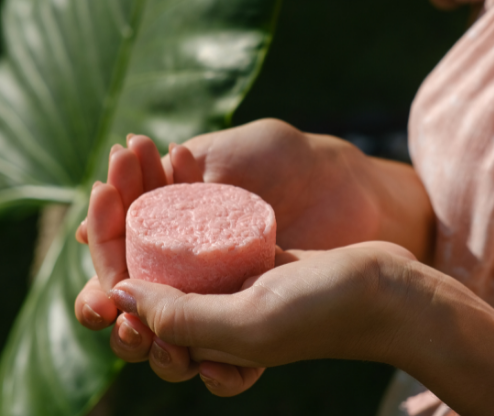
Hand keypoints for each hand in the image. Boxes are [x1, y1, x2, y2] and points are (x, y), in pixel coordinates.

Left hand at [74, 119, 431, 393]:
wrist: (390, 290)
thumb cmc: (326, 312)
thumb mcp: (251, 322)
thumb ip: (182, 317)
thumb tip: (116, 297)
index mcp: (199, 343)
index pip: (131, 304)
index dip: (107, 250)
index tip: (103, 197)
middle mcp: (208, 316)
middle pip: (143, 269)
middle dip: (122, 219)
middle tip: (114, 166)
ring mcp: (229, 285)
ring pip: (169, 243)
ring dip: (148, 198)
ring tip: (136, 150)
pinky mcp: (250, 257)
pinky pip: (203, 225)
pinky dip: (185, 194)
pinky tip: (172, 159)